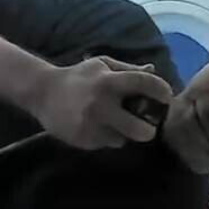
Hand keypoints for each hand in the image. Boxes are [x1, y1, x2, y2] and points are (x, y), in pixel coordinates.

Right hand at [31, 56, 173, 149]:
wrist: (42, 92)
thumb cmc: (79, 77)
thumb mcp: (102, 65)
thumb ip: (129, 69)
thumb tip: (153, 70)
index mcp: (108, 82)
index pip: (145, 84)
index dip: (161, 90)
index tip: (166, 96)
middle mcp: (101, 105)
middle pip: (141, 130)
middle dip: (149, 130)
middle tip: (148, 126)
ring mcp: (91, 126)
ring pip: (124, 140)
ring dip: (125, 133)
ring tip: (117, 122)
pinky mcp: (83, 140)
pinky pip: (107, 143)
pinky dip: (109, 137)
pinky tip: (99, 126)